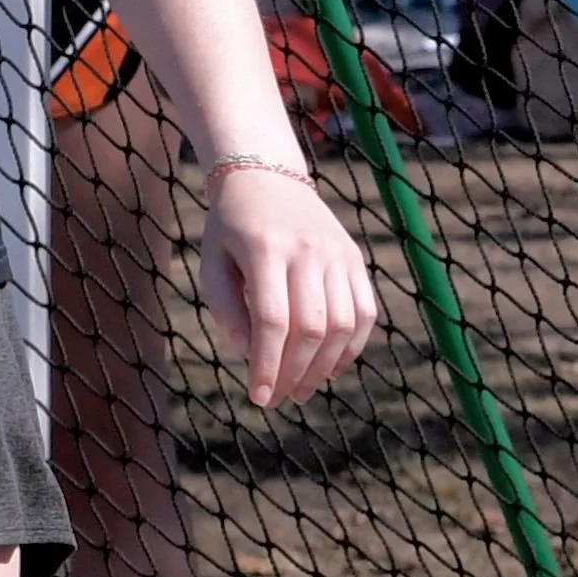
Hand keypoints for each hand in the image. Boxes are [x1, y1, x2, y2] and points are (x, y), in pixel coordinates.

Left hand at [199, 169, 377, 407]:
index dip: (267, 364)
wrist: (265, 177)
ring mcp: (336, 253)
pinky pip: (364, 313)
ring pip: (342, 325)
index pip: (271, 319)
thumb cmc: (231, 228)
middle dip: (294, 373)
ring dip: (324, 368)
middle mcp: (306, 249)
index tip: (258, 397)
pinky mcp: (354, 259)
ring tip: (301, 389)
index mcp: (264, 247)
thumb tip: (252, 356)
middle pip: (310, 327)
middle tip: (279, 399)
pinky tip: (329, 367)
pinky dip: (351, 348)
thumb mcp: (213, 262)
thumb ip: (226, 310)